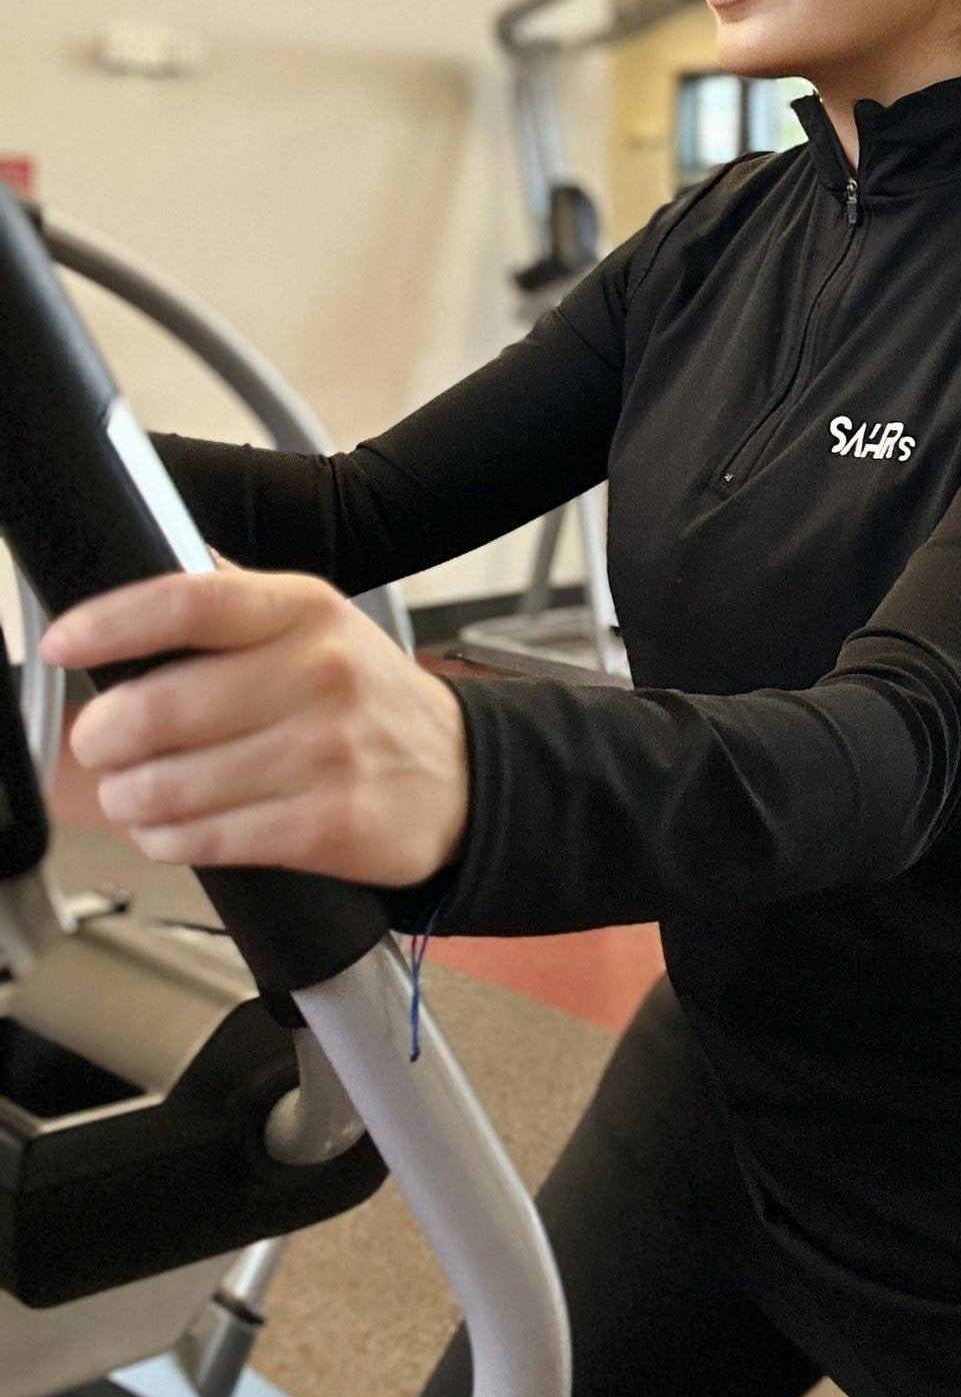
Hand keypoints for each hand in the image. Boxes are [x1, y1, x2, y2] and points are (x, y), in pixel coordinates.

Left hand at [42, 568, 469, 888]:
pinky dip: (166, 838)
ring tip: (132, 790)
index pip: (191, 601)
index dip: (111, 622)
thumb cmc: (368, 698)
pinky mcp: (325, 826)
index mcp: (306, 610)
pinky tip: (171, 826)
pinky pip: (205, 840)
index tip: (64, 642)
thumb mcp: (316, 623)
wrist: (460, 775)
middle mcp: (319, 675)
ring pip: (171, 785)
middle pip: (163, 705)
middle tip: (100, 741)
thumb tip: (147, 556)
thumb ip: (233, 597)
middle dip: (104, 734)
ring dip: (129, 796)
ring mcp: (324, 754)